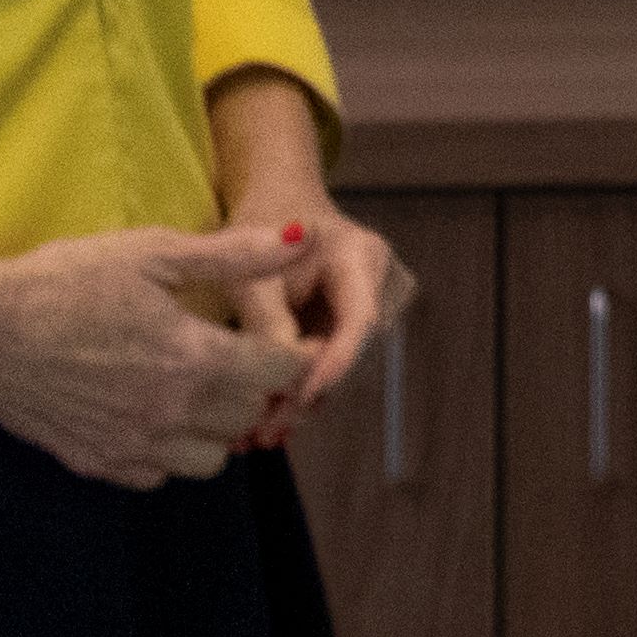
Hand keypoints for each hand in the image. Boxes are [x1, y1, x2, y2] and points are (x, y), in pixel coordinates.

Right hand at [0, 223, 315, 490]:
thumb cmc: (63, 282)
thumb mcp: (152, 253)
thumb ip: (234, 255)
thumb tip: (302, 236)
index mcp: (194, 359)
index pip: (281, 374)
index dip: (292, 355)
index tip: (282, 341)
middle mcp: (171, 413)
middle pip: (251, 418)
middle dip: (253, 390)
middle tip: (234, 360)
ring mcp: (133, 445)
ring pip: (211, 460)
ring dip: (214, 429)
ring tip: (192, 390)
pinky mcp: (98, 463)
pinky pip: (158, 475)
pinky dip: (166, 452)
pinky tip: (149, 413)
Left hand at [201, 67, 407, 456]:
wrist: (279, 203)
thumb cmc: (260, 225)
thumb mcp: (250, 271)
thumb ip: (268, 322)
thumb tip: (280, 384)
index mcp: (365, 258)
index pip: (360, 322)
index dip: (334, 364)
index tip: (298, 399)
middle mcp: (386, 283)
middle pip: (351, 352)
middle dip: (307, 393)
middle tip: (265, 432)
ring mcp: (380, 304)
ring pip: (342, 364)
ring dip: (302, 398)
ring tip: (262, 433)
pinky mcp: (362, 323)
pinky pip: (335, 361)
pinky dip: (303, 386)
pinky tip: (273, 417)